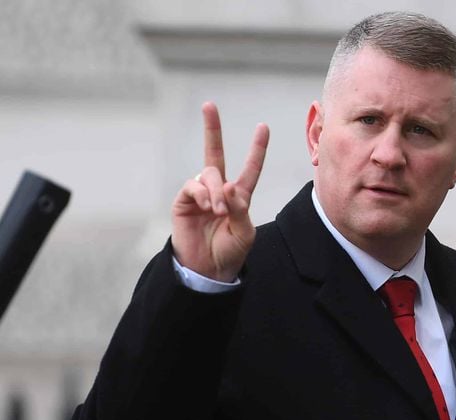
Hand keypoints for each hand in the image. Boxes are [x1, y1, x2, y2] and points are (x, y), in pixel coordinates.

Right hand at [171, 102, 269, 281]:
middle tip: (209, 105)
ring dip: (216, 191)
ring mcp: (200, 194)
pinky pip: (193, 186)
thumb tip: (227, 185)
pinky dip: (202, 194)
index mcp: (238, 196)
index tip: (263, 127)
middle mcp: (218, 190)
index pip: (250, 168)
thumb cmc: (230, 252)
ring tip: (218, 211)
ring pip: (209, 174)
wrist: (208, 270)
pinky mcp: (184, 201)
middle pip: (214, 153)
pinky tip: (206, 207)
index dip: (256, 149)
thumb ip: (239, 207)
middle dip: (211, 129)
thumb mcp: (244, 231)